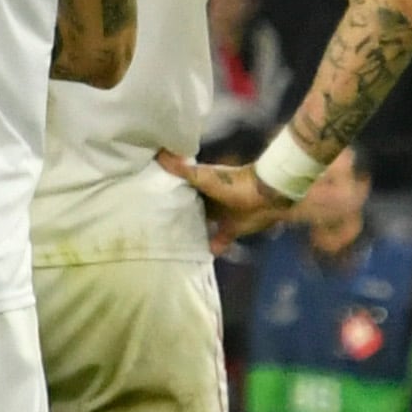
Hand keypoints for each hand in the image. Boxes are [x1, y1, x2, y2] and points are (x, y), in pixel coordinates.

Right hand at [156, 147, 300, 242]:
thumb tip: (157, 154)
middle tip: (150, 227)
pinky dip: (209, 248)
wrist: (268, 195)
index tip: (143, 201)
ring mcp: (219, 216)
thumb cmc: (233, 183)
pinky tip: (195, 257)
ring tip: (168, 244)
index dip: (162, 194)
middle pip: (187, 209)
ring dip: (189, 233)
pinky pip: (217, 242)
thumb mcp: (203, 176)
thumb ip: (182, 169)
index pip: (176, 189)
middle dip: (174, 216)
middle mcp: (207, 200)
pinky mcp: (231, 230)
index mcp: (199, 185)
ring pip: (199, 226)